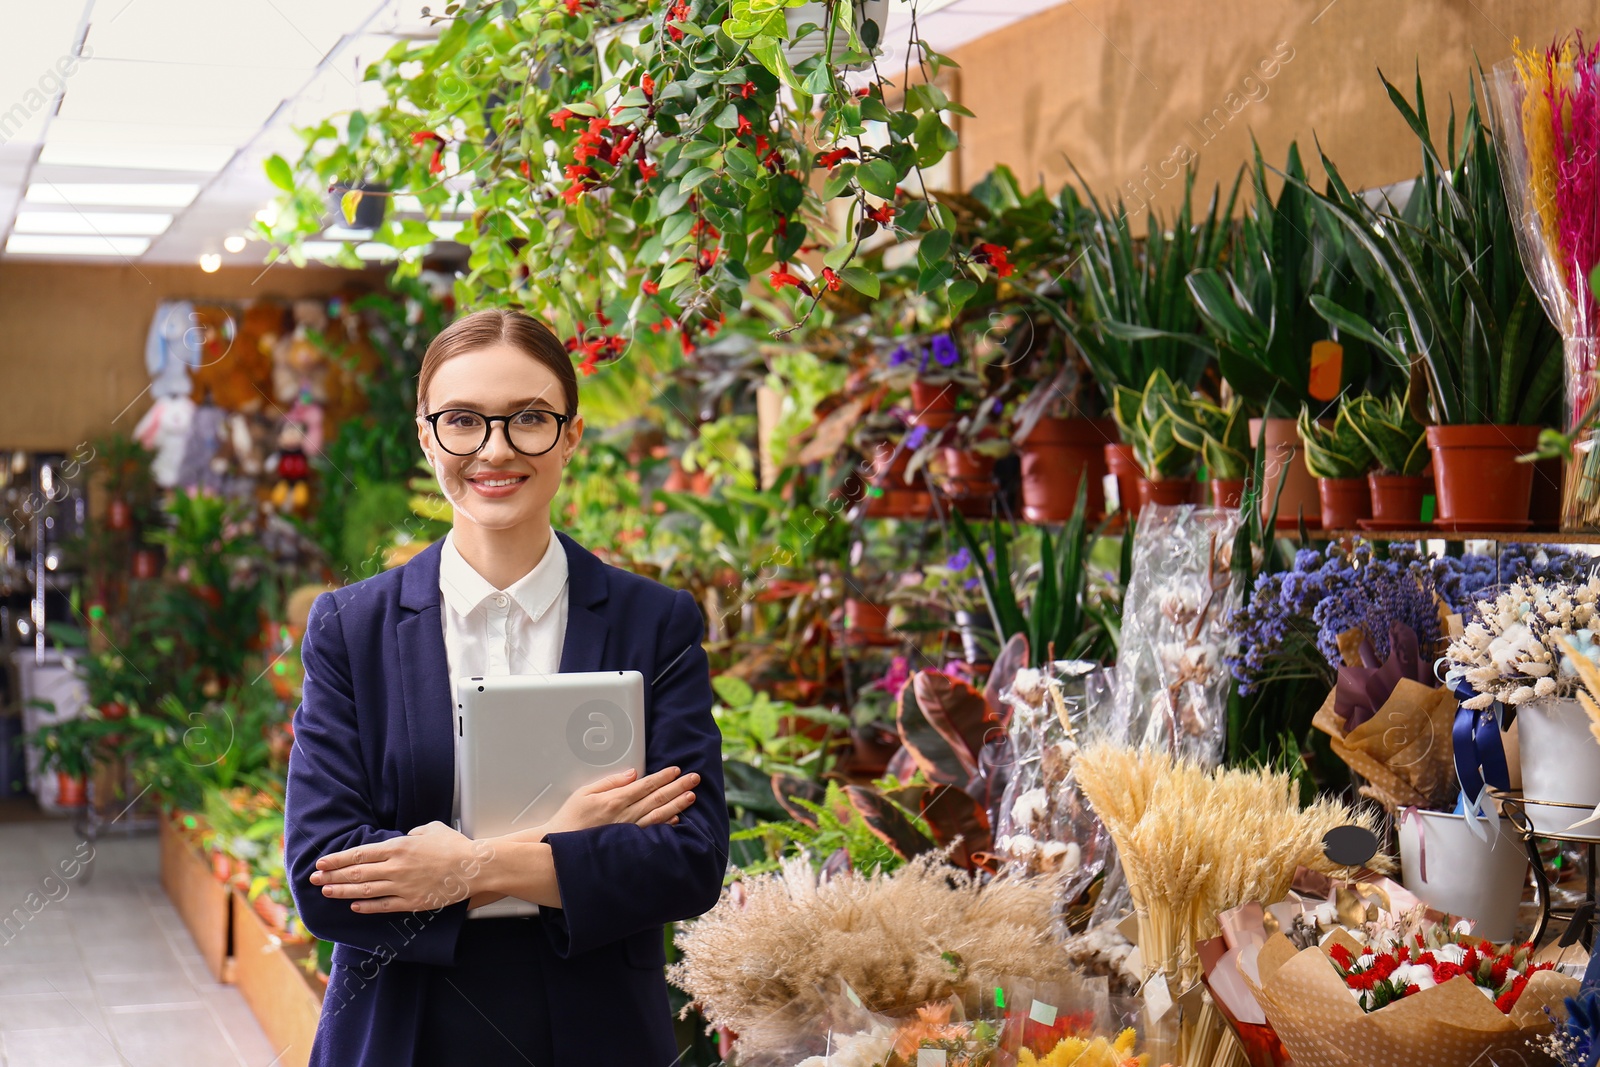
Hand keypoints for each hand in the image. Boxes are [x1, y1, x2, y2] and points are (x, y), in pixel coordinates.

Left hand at [310, 822, 487, 912]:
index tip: (321, 863)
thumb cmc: (455, 846)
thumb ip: (412, 834)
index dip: (337, 860)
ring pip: (365, 890)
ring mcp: (402, 886)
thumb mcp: (430, 829)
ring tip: (327, 892)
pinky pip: (383, 906)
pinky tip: (354, 906)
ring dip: (343, 892)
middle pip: (356, 873)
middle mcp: (395, 867)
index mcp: (398, 847)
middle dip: (332, 876)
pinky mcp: (411, 902)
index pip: (359, 854)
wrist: (473, 868)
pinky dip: (367, 906)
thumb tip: (404, 838)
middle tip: (315, 879)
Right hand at [538, 765, 699, 837]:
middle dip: (677, 787)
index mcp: (615, 800)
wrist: (560, 849)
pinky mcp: (628, 845)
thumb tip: (632, 774)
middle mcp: (625, 816)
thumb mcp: (585, 793)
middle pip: (657, 798)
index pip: (645, 785)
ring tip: (691, 796)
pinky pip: (651, 833)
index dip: (663, 777)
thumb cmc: (569, 820)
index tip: (677, 770)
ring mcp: (628, 832)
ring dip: (677, 804)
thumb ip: (610, 782)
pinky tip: (677, 819)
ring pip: (658, 815)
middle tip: (694, 778)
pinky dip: (666, 825)